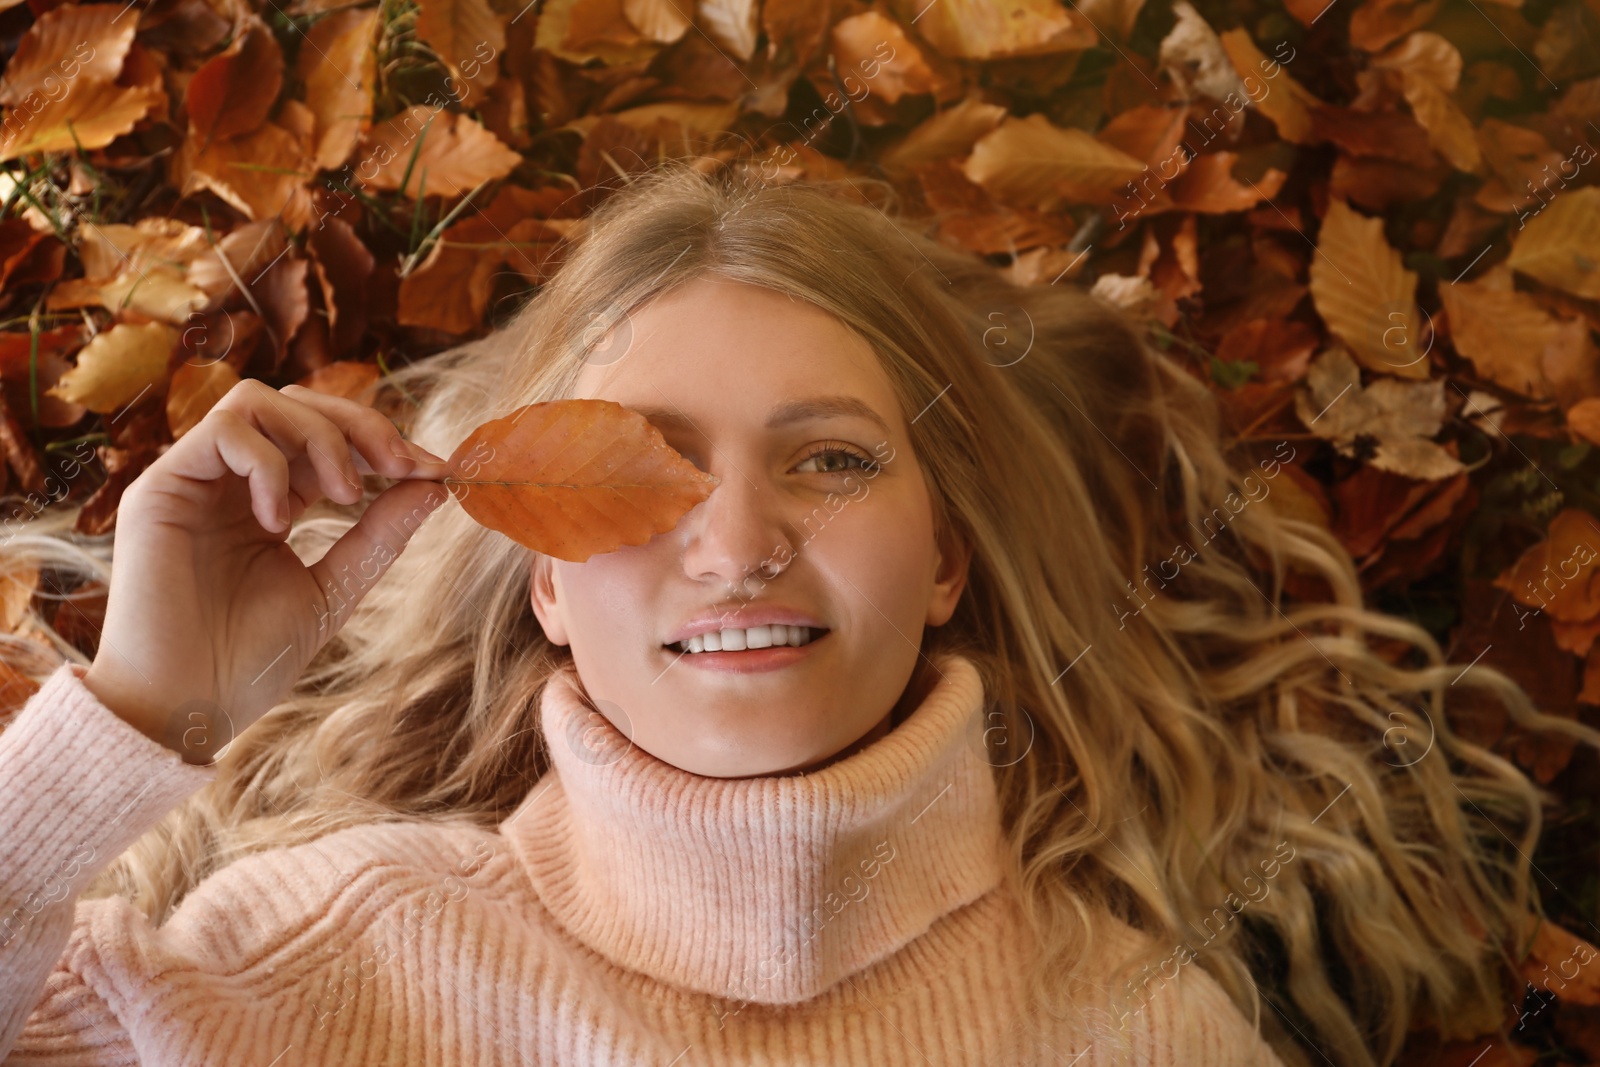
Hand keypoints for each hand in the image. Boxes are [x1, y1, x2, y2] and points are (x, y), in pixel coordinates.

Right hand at [80, 380, 451, 763]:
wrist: (188, 707)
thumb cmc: (250, 660)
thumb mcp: (333, 588)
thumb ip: (379, 535)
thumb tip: (435, 484)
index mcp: (272, 501)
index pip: (326, 437)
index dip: (382, 441)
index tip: (434, 470)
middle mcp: (230, 482)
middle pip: (296, 402)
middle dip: (360, 423)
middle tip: (403, 466)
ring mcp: (194, 480)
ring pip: (258, 400)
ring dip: (318, 436)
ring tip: (345, 497)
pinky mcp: (160, 488)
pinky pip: (222, 432)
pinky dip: (268, 465)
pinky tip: (278, 521)